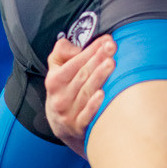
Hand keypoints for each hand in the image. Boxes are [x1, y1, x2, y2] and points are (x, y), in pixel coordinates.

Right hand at [44, 34, 114, 155]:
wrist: (61, 125)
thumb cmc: (64, 91)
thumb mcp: (56, 70)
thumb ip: (62, 53)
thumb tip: (76, 46)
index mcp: (54, 81)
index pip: (74, 62)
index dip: (90, 50)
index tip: (106, 40)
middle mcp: (60, 97)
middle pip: (82, 75)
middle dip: (98, 59)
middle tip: (112, 47)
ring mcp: (68, 113)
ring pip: (85, 92)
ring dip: (99, 77)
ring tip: (111, 63)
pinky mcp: (77, 127)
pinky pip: (86, 116)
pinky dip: (93, 105)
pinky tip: (103, 94)